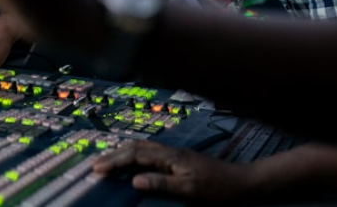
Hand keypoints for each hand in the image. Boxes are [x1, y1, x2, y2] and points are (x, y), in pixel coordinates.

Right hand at [92, 141, 257, 204]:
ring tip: (108, 160)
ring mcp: (176, 154)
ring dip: (124, 152)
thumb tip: (134, 179)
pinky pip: (151, 153)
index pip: (136, 155)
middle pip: (136, 147)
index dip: (115, 161)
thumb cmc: (217, 188)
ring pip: (143, 147)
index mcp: (171, 156)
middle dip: (114, 154)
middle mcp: (171, 151)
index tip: (97, 169)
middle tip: (95, 164)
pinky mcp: (180, 159)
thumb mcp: (189, 190)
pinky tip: (134, 162)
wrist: (241, 182)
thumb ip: (162, 183)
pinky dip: (136, 156)